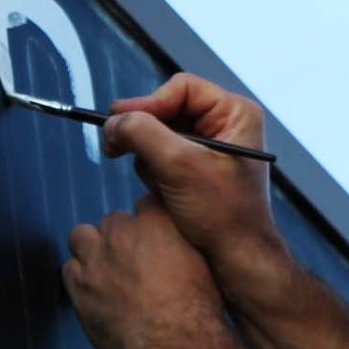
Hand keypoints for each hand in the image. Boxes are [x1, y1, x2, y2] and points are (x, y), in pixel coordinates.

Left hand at [62, 194, 224, 348]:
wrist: (177, 344)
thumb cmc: (197, 307)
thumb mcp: (201, 261)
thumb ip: (180, 239)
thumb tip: (171, 237)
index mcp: (157, 221)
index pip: (145, 202)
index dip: (148, 222)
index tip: (152, 239)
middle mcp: (123, 233)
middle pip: (111, 221)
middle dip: (119, 238)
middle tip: (130, 262)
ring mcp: (96, 259)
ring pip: (81, 237)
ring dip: (92, 251)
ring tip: (107, 273)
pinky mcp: (79, 286)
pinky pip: (69, 269)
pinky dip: (79, 277)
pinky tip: (96, 292)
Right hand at [103, 73, 279, 270]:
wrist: (236, 260)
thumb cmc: (222, 215)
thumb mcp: (178, 166)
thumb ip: (142, 133)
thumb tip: (112, 121)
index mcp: (235, 113)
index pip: (181, 88)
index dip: (147, 103)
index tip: (118, 122)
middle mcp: (226, 124)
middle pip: (167, 108)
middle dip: (145, 133)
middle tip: (114, 147)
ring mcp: (212, 147)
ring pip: (160, 133)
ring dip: (150, 156)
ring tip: (160, 183)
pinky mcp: (198, 168)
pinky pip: (163, 155)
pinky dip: (154, 171)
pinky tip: (163, 192)